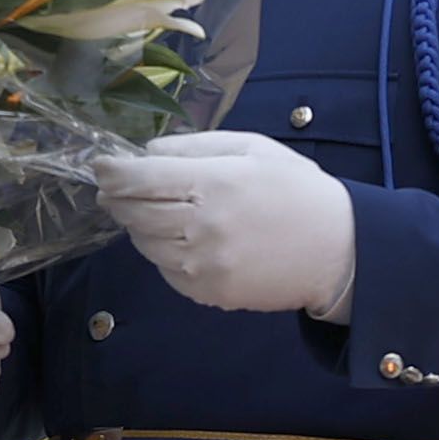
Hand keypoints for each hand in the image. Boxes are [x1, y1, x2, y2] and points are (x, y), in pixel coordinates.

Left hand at [94, 131, 356, 317]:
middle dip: (117, 198)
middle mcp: (201, 227)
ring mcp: (203, 266)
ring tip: (152, 212)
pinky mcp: (208, 293)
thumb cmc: (296, 189)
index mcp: (213, 183)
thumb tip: (146, 152)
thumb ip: (195, 146)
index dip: (111, 172)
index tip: (101, 166)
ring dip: (138, 226)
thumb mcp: (251, 148)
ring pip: (144, 244)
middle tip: (115, 189)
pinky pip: (165, 271)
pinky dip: (162, 253)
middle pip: (132, 213)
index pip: (138, 179)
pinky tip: (182, 239)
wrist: (337, 250)